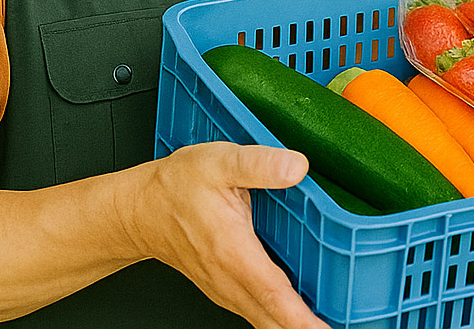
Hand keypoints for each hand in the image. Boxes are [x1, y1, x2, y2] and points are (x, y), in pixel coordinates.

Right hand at [121, 142, 327, 328]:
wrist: (140, 210)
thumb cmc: (175, 188)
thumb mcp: (220, 162)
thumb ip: (260, 164)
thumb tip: (296, 167)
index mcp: (233, 251)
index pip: (274, 295)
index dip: (301, 318)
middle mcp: (229, 278)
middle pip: (272, 318)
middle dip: (303, 328)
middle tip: (334, 328)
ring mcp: (224, 287)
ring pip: (263, 319)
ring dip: (290, 325)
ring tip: (322, 325)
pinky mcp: (223, 287)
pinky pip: (255, 311)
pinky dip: (277, 319)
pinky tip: (293, 316)